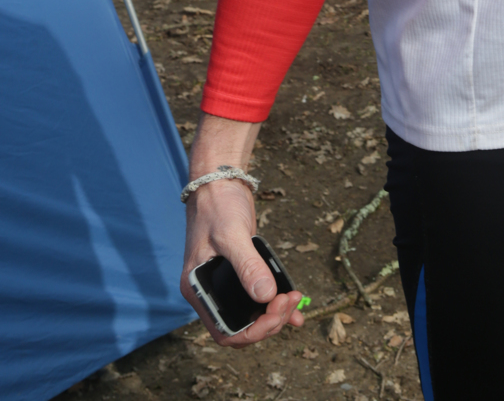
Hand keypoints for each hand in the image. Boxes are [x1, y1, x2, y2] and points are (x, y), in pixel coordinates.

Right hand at [181, 177, 303, 346]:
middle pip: (242, 326)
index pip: (224, 331)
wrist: (221, 180)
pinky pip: (259, 295)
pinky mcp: (242, 270)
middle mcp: (211, 291)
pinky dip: (276, 303)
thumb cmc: (217, 204)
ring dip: (276, 313)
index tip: (274, 314)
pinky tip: (295, 303)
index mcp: (199, 289)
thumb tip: (266, 296)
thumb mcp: (232, 234)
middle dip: (269, 320)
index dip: (252, 332)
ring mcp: (227, 282)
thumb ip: (247, 266)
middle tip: (289, 300)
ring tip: (295, 299)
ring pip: (253, 313)